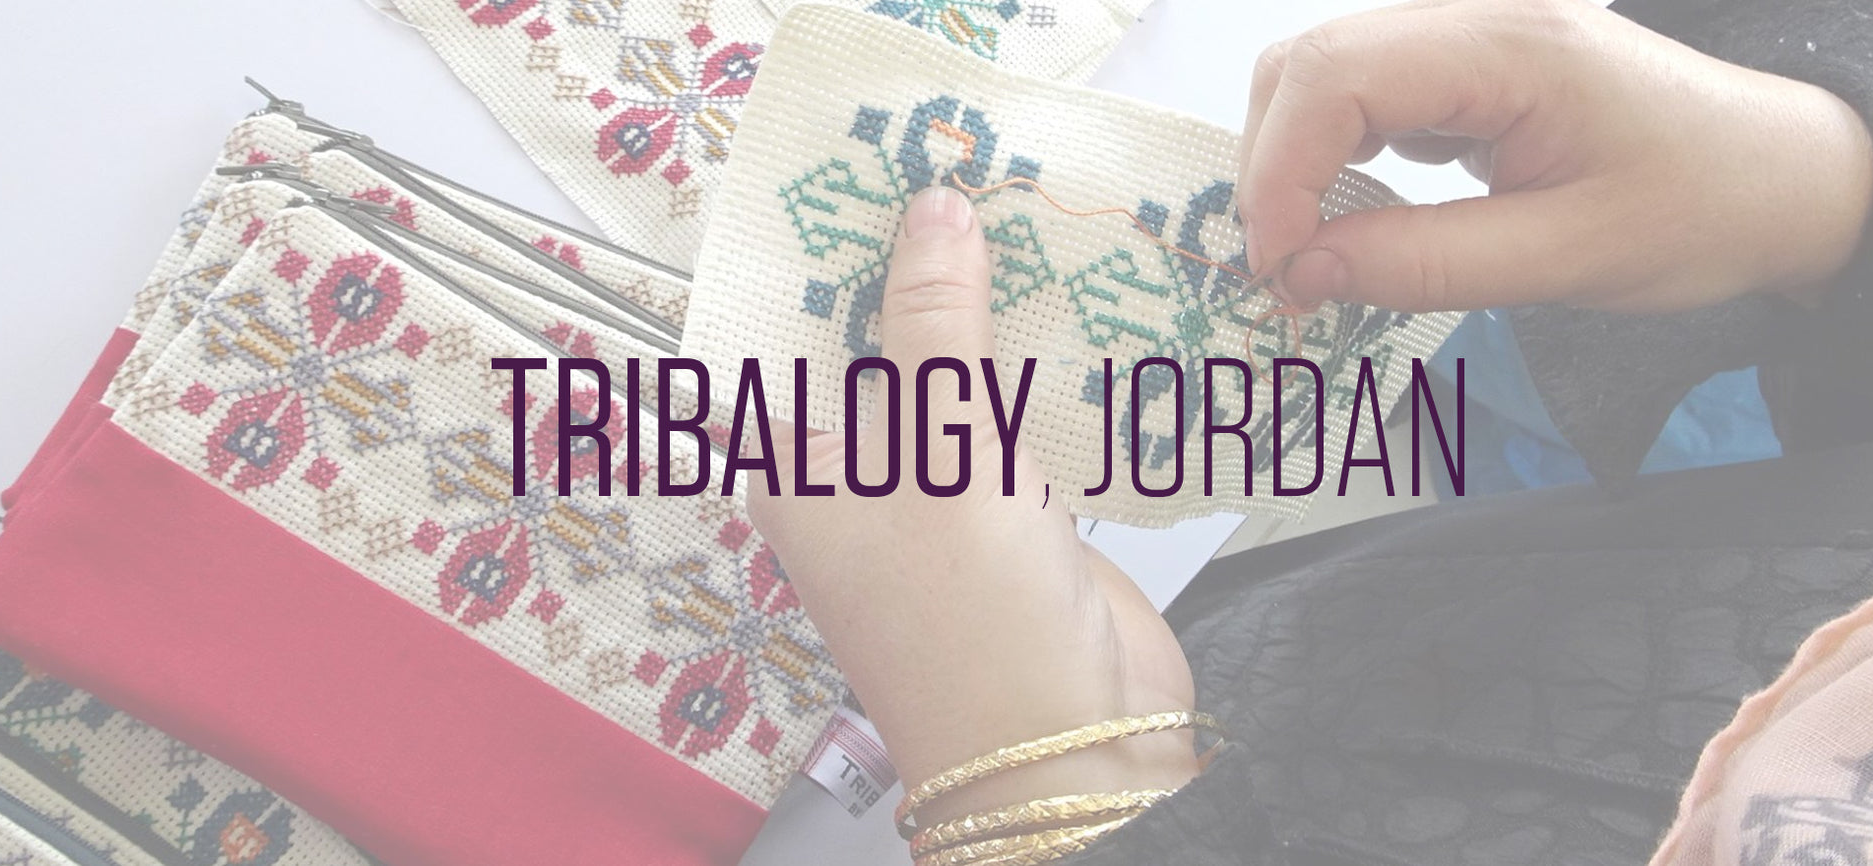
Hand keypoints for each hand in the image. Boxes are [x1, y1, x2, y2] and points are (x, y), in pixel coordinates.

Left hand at [747, 187, 1200, 823]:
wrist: (1067, 748)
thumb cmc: (967, 615)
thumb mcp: (937, 449)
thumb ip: (936, 321)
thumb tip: (932, 206)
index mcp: (798, 466)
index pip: (788, 336)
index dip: (824, 253)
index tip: (867, 170)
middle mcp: (859, 477)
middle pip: (881, 346)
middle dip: (923, 268)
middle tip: (968, 174)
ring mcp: (940, 498)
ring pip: (959, 378)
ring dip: (995, 313)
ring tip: (1033, 214)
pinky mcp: (1017, 514)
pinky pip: (1022, 419)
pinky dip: (1048, 368)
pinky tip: (1084, 302)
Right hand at [1240, 0, 1872, 312]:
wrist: (1783, 176)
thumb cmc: (1703, 209)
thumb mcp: (1571, 259)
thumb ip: (1428, 265)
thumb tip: (1303, 274)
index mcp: (1510, 43)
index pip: (1334, 76)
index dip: (1280, 172)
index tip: (1281, 269)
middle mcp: (1476, 14)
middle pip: (1307, 63)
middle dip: (1271, 170)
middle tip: (1287, 274)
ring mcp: (1467, 32)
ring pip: (1320, 75)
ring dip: (1292, 164)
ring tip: (1313, 254)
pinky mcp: (1464, 64)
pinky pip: (1360, 94)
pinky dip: (1331, 157)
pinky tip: (1356, 218)